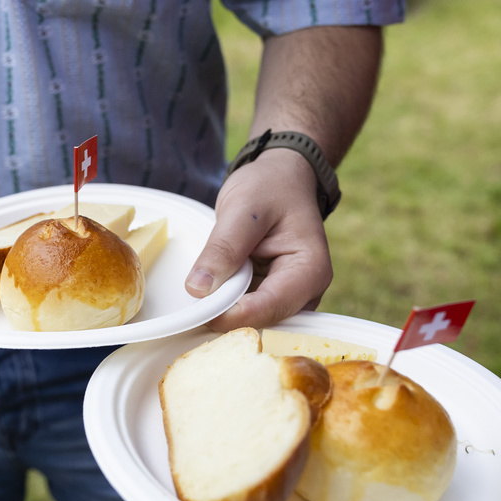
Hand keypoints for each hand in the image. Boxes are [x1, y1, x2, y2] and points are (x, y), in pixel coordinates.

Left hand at [185, 149, 331, 330]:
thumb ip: (223, 248)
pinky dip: (223, 306)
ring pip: (250, 320)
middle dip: (227, 316)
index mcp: (310, 270)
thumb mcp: (243, 208)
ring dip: (222, 312)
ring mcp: (287, 297)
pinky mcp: (269, 296)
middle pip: (263, 321)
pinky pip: (244, 311)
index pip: (272, 307)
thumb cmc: (270, 187)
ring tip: (198, 297)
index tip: (199, 312)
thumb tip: (199, 289)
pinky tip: (206, 296)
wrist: (280, 179)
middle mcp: (305, 292)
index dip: (234, 316)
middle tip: (190, 308)